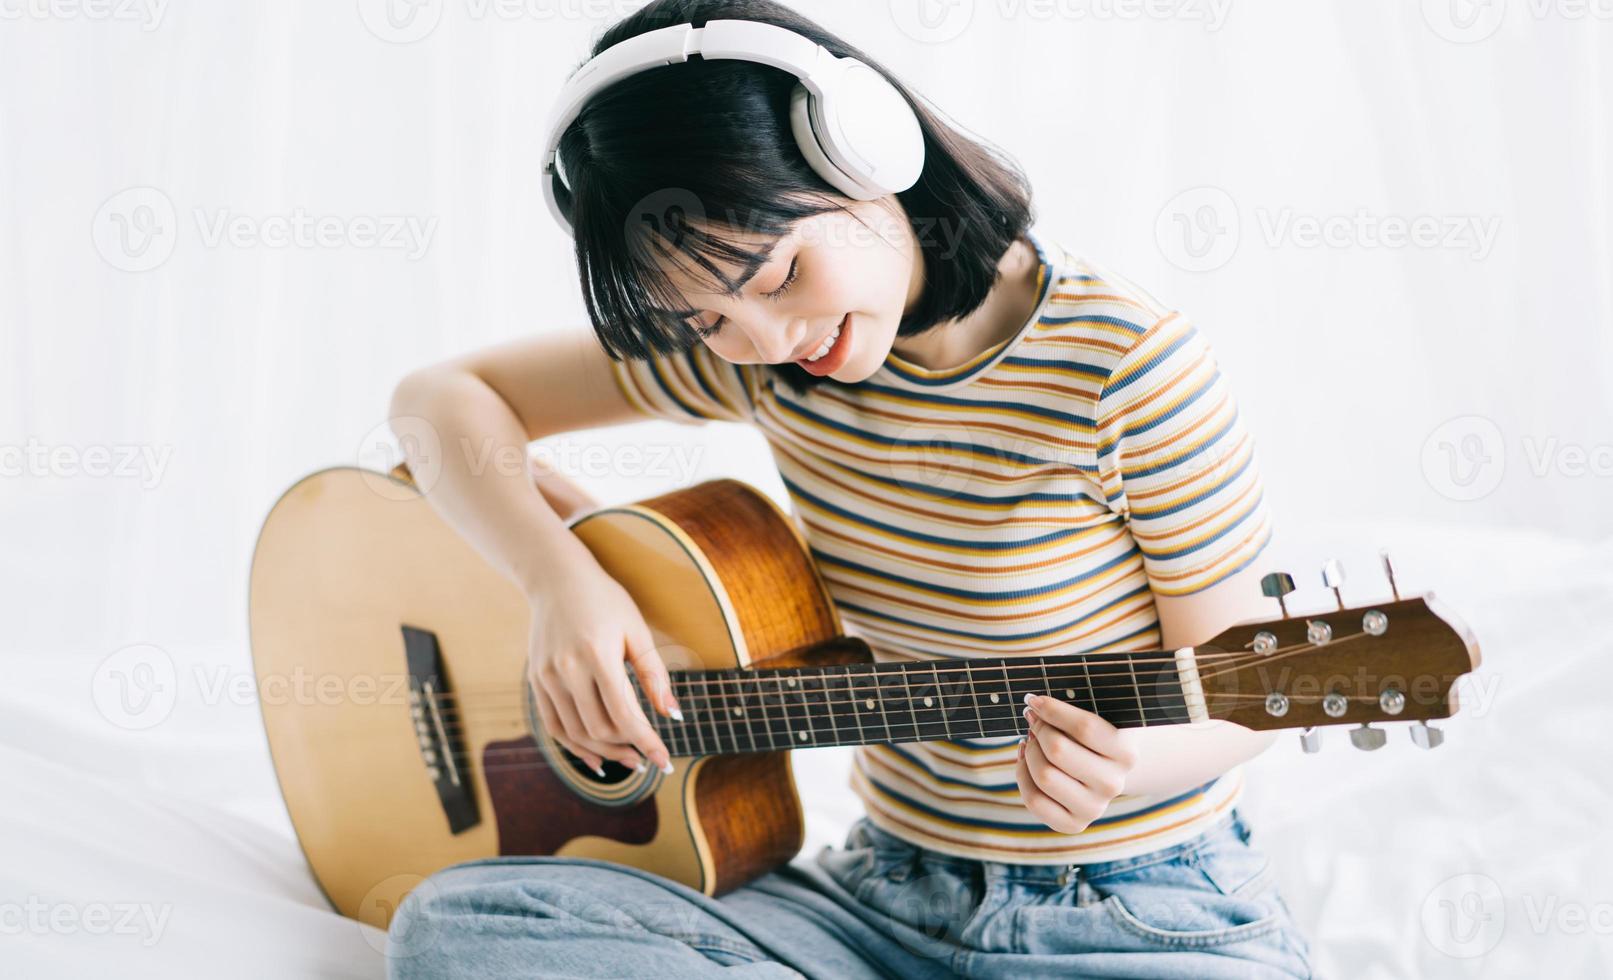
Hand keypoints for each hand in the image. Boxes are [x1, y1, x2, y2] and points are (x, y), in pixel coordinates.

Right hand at [526, 563, 678, 777]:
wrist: (556, 578)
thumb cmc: (605, 601)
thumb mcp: (636, 630)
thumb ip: (654, 675)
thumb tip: (673, 715)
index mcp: (597, 654)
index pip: (624, 714)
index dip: (646, 741)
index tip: (664, 761)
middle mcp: (567, 669)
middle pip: (599, 728)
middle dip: (627, 748)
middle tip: (648, 757)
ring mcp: (546, 677)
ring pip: (575, 733)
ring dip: (604, 752)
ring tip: (628, 759)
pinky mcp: (535, 680)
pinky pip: (554, 725)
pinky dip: (575, 746)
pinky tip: (596, 757)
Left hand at [1014, 693, 1137, 834]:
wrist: (1105, 771)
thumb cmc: (1092, 737)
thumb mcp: (1093, 717)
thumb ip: (1069, 711)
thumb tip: (1033, 705)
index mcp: (1126, 753)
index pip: (1084, 727)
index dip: (1052, 710)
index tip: (1034, 701)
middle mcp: (1113, 784)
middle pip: (1058, 750)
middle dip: (1039, 730)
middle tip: (1034, 722)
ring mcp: (1095, 808)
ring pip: (1044, 776)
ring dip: (1030, 752)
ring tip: (1032, 741)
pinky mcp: (1074, 824)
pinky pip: (1034, 800)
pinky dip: (1023, 776)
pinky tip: (1027, 761)